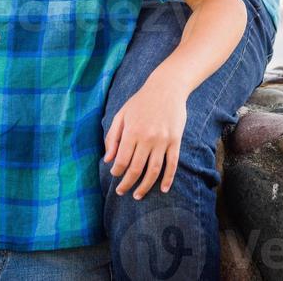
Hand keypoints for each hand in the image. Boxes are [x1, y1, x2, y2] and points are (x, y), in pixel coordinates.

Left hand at [103, 64, 187, 199]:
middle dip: (127, 184)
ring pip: (154, 171)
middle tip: (121, 192)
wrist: (166, 88)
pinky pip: (172, 164)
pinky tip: (163, 189)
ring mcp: (163, 140)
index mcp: (132, 131)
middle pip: (137, 169)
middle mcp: (147, 138)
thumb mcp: (122, 114)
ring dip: (145, 186)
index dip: (117, 171)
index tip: (114, 175)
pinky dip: (168, 179)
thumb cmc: (140, 101)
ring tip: (138, 195)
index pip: (122, 160)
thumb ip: (113, 137)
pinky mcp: (175, 141)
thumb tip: (107, 159)